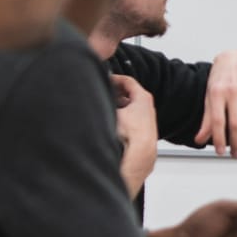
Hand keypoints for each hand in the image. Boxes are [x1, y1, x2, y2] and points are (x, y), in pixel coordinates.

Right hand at [110, 74, 156, 196]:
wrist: (137, 158)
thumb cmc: (128, 134)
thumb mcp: (109, 110)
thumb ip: (101, 100)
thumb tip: (87, 96)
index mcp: (143, 98)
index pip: (128, 81)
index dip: (114, 78)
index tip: (106, 79)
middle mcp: (148, 109)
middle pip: (130, 96)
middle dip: (115, 94)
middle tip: (103, 94)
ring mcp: (148, 122)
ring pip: (131, 110)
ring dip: (118, 109)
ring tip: (105, 110)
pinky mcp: (144, 135)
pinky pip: (132, 122)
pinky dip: (122, 120)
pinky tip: (111, 125)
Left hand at [195, 51, 236, 157]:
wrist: (235, 57)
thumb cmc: (220, 78)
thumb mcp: (209, 96)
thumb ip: (207, 119)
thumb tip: (199, 140)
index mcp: (217, 93)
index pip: (218, 122)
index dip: (219, 140)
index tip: (220, 152)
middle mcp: (233, 92)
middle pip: (236, 124)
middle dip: (236, 143)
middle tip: (235, 154)